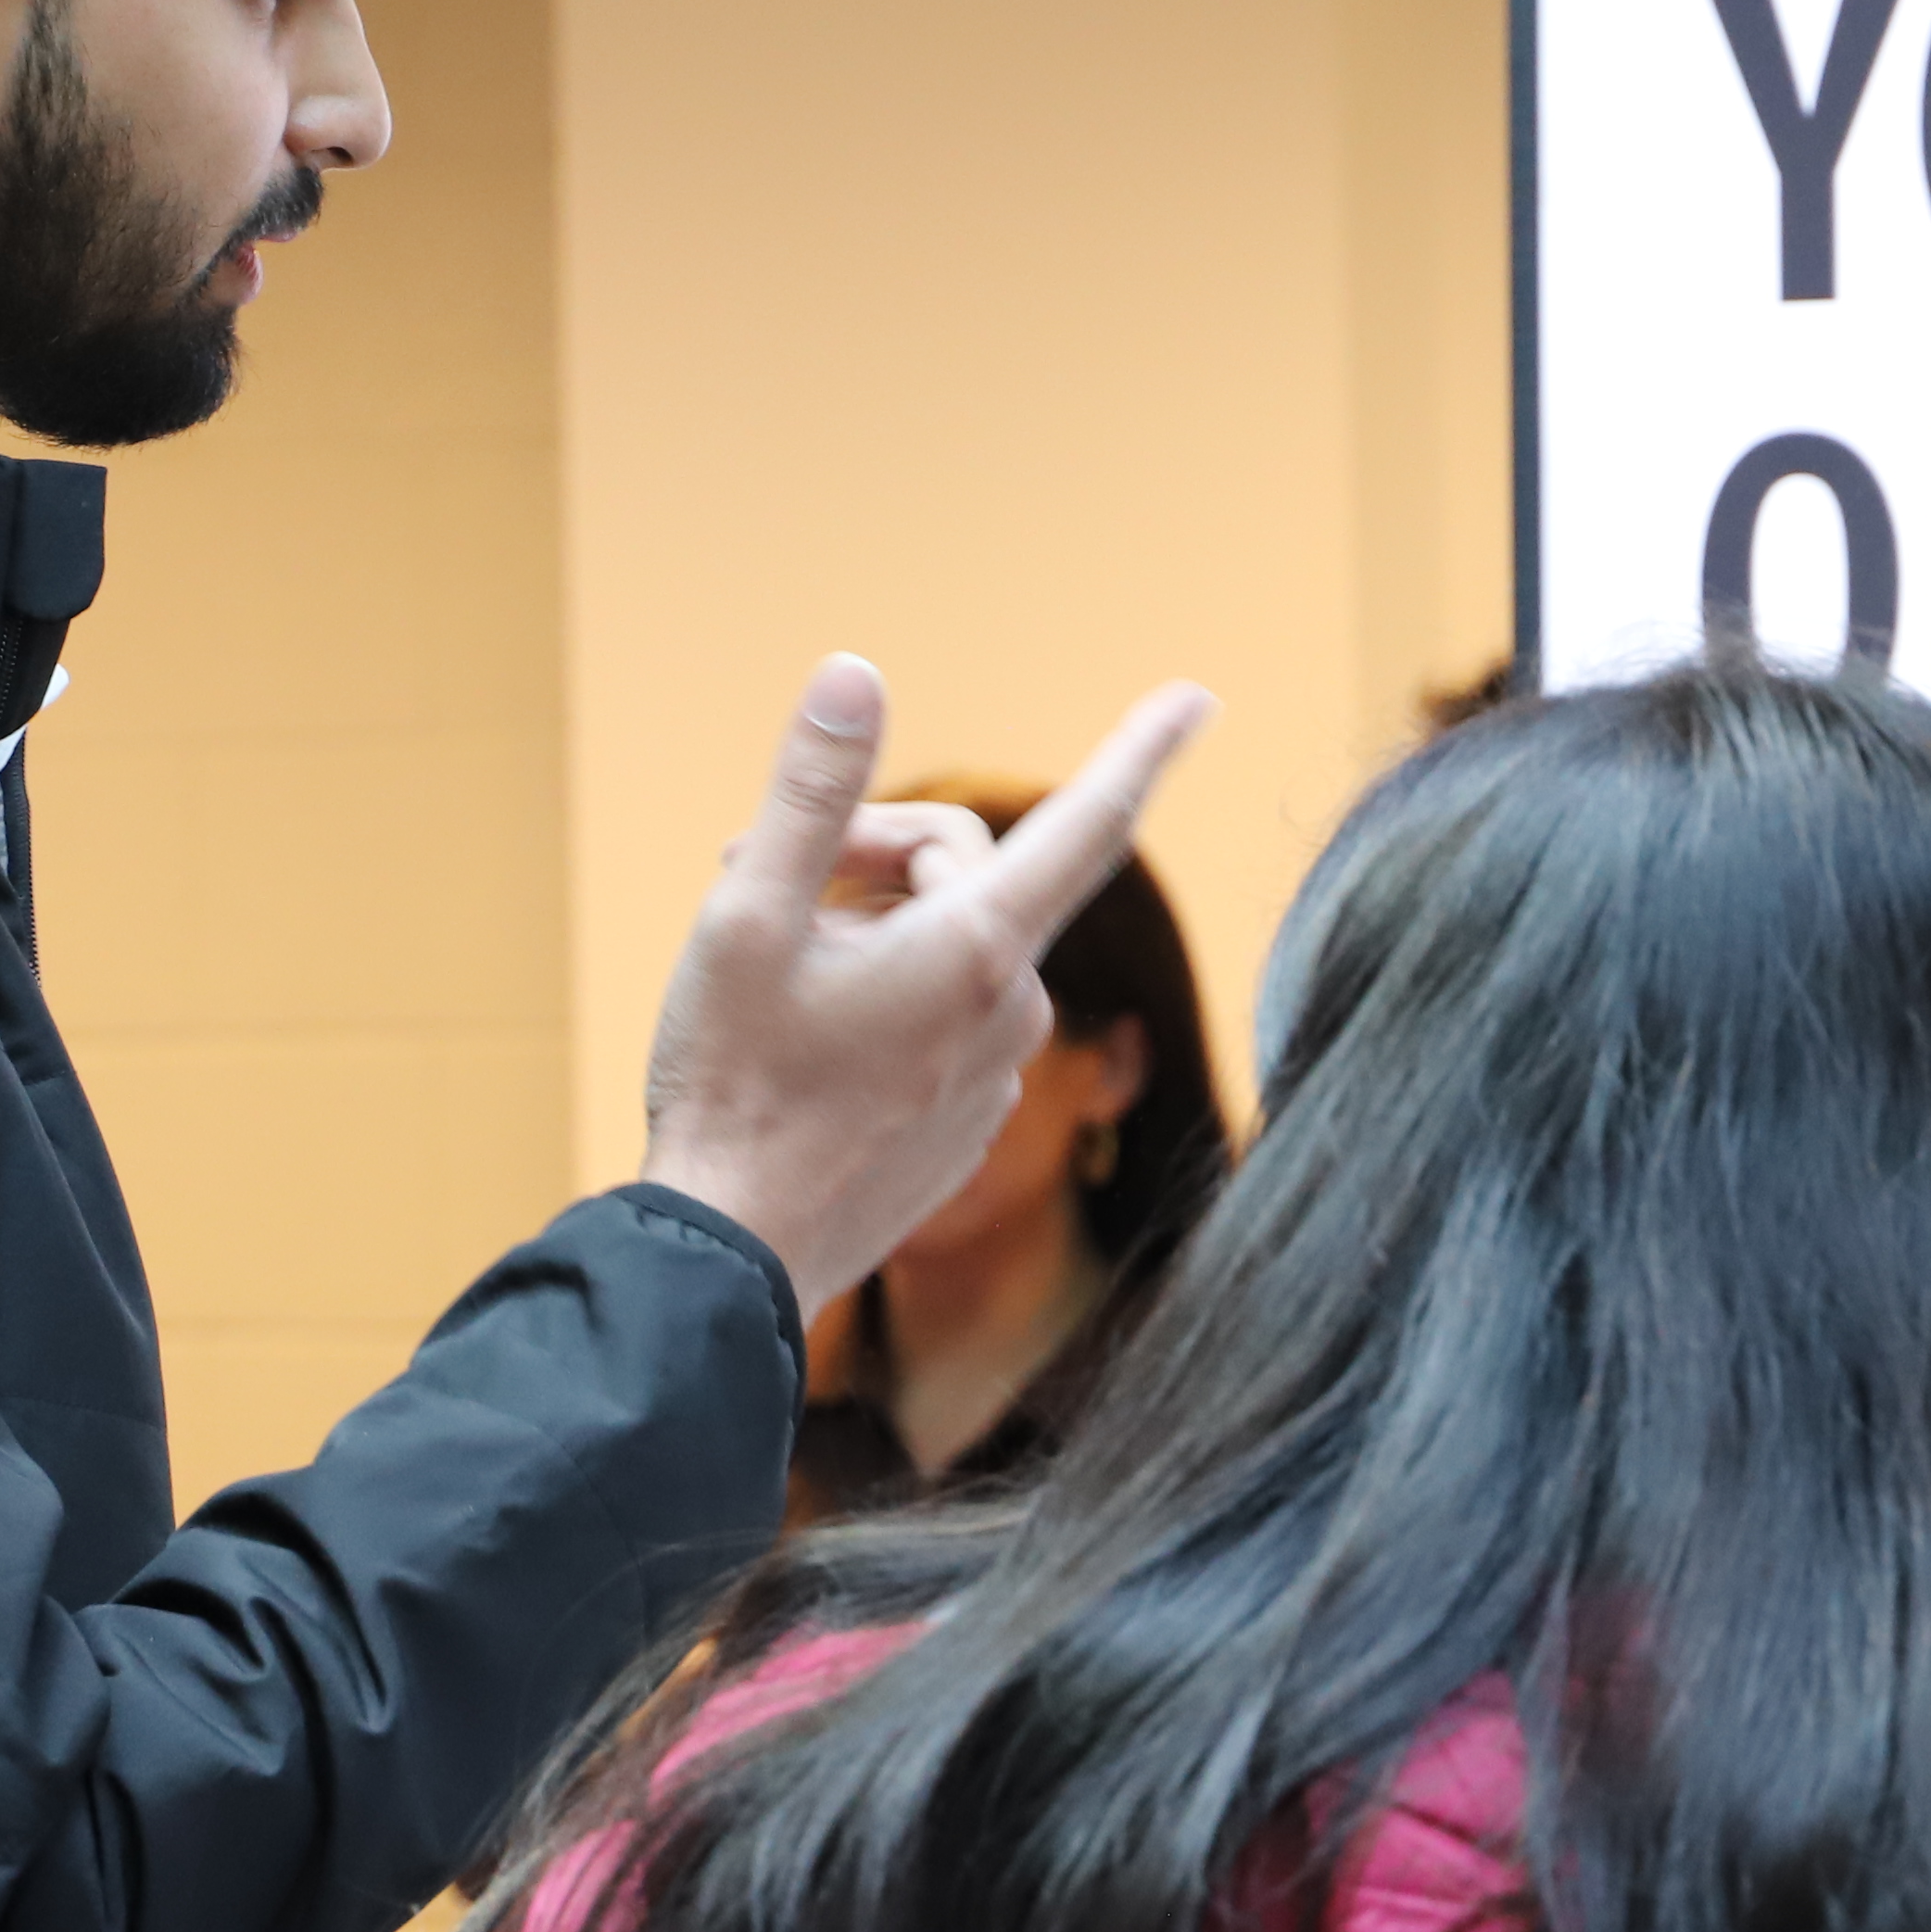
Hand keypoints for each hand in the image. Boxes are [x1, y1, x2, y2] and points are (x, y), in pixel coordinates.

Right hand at [639, 656, 1212, 1317]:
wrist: (734, 1259)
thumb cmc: (735, 1082)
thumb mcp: (746, 916)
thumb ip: (812, 791)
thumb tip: (856, 672)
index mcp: (976, 948)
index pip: (1088, 822)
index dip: (1142, 749)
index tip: (1196, 699)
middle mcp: (1013, 1010)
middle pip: (964, 871)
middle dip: (868, 850)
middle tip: (752, 869)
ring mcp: (996, 1075)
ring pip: (949, 946)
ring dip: (869, 926)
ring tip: (769, 962)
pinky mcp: (968, 1123)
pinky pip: (944, 1018)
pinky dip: (886, 996)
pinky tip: (803, 1033)